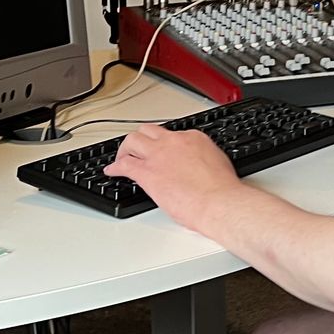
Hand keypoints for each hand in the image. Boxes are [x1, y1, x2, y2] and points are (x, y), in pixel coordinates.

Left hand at [104, 125, 241, 232]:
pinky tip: (112, 171)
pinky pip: (124, 165)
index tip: (161, 152)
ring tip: (121, 157)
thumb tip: (198, 167)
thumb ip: (203, 160)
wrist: (218, 202)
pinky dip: (115, 168)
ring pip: (132, 141)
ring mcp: (158, 155)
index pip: (171, 134)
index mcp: (192, 138)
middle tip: (136, 149)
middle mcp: (172, 142)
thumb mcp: (217, 163)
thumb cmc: (221, 189)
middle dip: (140, 139)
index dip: (163, 144)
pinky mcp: (147, 173)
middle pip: (148, 131)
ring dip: (124, 149)